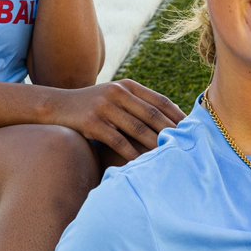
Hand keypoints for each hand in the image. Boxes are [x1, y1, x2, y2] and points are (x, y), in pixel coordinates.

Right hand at [49, 79, 185, 161]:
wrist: (56, 107)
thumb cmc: (91, 105)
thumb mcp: (114, 97)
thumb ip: (137, 104)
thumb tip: (169, 120)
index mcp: (128, 86)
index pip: (160, 100)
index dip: (178, 115)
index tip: (194, 130)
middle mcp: (118, 93)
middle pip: (153, 115)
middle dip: (172, 132)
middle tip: (189, 147)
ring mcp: (105, 107)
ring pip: (139, 129)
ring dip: (156, 145)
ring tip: (171, 157)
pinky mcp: (93, 122)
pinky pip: (119, 141)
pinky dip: (133, 154)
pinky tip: (142, 164)